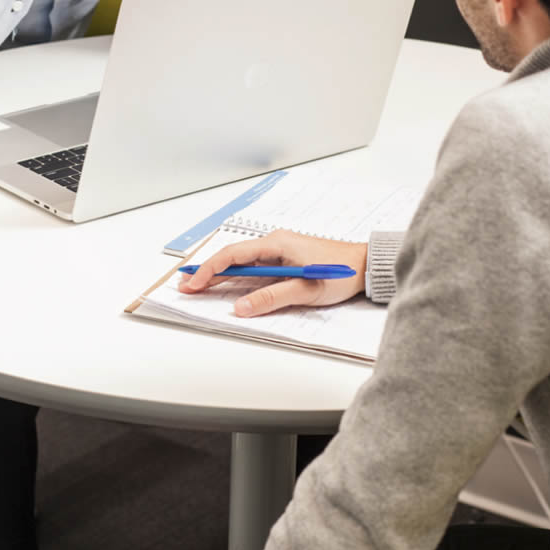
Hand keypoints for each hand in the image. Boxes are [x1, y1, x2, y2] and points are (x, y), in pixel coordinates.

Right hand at [179, 231, 367, 316]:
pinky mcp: (284, 259)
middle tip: (185, 286)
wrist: (364, 265)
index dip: (210, 270)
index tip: (194, 284)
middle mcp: (274, 243)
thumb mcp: (305, 288)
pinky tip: (226, 285)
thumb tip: (241, 307)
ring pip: (241, 262)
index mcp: (276, 243)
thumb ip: (271, 297)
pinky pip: (253, 266)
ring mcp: (278, 250)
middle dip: (208, 272)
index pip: (233, 255)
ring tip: (198, 286)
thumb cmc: (340, 272)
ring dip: (220, 275)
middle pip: (233, 257)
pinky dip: (236, 275)